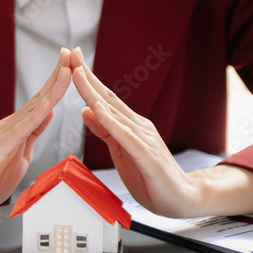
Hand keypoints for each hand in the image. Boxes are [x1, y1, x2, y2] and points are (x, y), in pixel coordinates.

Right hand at [0, 48, 72, 215]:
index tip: (72, 64)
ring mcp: (5, 134)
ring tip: (65, 70)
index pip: (43, 100)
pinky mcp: (0, 148)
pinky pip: (22, 130)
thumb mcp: (22, 151)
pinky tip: (48, 104)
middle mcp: (12, 124)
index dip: (58, 82)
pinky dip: (36, 115)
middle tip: (71, 52)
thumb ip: (33, 131)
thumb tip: (48, 111)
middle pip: (40, 96)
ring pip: (34, 107)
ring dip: (51, 88)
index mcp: (19, 127)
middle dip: (57, 74)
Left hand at [68, 48, 202, 217]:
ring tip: (78, 74)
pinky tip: (98, 110)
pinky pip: (126, 136)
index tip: (71, 61)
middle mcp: (138, 125)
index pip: (104, 98)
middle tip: (71, 54)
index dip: (86, 80)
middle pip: (107, 97)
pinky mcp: (147, 155)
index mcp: (129, 125)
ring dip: (94, 92)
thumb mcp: (119, 152)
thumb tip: (87, 111)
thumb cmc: (151, 177)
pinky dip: (111, 121)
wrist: (181, 199)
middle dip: (87, 75)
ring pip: (114, 111)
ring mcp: (144, 138)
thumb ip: (105, 131)